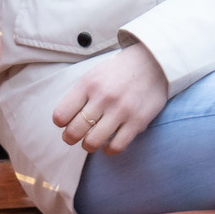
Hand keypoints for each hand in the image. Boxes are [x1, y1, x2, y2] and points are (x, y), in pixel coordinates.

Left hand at [53, 43, 170, 154]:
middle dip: (70, 138)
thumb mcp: (93, 75)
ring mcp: (121, 110)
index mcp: (88, 84)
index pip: (61, 115)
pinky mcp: (138, 121)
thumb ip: (79, 96)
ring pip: (93, 142)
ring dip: (88, 145)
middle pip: (74, 131)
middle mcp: (103, 97)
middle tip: (74, 137)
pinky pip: (117, 146)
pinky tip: (109, 144)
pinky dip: (109, 150)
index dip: (61, 123)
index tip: (66, 122)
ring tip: (91, 141)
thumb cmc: (118, 72)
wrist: (153, 63)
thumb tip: (64, 121)